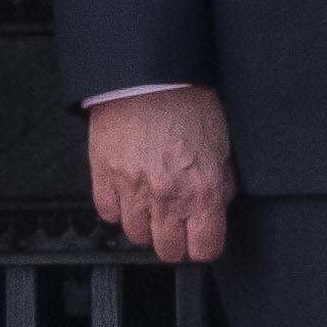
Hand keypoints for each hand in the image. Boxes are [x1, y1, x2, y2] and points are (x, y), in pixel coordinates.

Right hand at [88, 86, 231, 267]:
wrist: (149, 76)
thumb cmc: (189, 104)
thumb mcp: (222, 147)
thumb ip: (220, 186)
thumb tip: (214, 210)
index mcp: (202, 191)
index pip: (205, 249)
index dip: (204, 245)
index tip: (200, 237)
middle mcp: (167, 197)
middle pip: (168, 250)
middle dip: (174, 241)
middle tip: (175, 223)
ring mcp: (132, 189)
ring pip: (136, 235)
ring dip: (145, 225)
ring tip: (151, 204)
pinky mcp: (104, 176)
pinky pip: (108, 213)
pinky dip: (118, 208)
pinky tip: (129, 192)